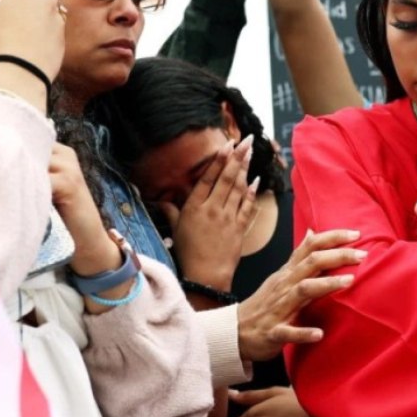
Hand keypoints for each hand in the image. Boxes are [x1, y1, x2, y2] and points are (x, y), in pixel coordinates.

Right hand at [0, 0, 65, 104]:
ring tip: (35, 22)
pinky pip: (59, 27)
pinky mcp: (62, 37)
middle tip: (32, 1)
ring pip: (58, 6)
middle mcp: (44, 0)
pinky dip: (51, 29)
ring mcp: (56, 18)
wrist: (18, 72)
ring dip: (49, 10)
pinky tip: (39, 39)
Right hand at [161, 135, 256, 289]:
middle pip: (226, 178)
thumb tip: (160, 201)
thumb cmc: (188, 254)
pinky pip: (247, 205)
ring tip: (250, 152)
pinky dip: (252, 191)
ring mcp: (228, 217)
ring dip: (245, 168)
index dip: (218, 160)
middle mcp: (212, 209)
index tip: (226, 146)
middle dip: (237, 157)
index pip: (208, 178)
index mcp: (194, 207)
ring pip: (238, 188)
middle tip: (245, 140)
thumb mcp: (176, 230)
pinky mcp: (240, 227)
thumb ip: (171, 212)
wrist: (206, 275)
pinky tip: (256, 179)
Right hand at [236, 228, 365, 360]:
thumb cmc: (263, 305)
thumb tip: (312, 233)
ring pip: (302, 291)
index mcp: (286, 274)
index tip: (356, 234)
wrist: (233, 332)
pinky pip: (288, 332)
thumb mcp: (280, 277)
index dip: (332, 238)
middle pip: (310, 264)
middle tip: (362, 254)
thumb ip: (299, 258)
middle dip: (337, 256)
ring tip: (349, 281)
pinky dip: (303, 332)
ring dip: (325, 284)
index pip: (309, 248)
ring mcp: (278, 309)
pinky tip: (319, 333)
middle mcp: (283, 286)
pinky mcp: (274, 332)